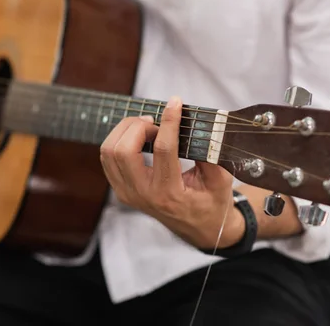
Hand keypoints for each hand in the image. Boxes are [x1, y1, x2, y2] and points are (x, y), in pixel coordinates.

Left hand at [100, 96, 244, 249]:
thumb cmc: (212, 203)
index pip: (163, 149)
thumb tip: (201, 125)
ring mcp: (128, 194)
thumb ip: (213, 154)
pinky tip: (139, 136)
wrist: (199, 227)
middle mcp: (143, 195)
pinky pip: (107, 158)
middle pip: (123, 150)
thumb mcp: (221, 182)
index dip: (169, 121)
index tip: (175, 102)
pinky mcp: (121, 190)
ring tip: (148, 127)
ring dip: (126, 131)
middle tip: (157, 122)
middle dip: (139, 126)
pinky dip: (120, 140)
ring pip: (109, 152)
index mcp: (169, 193)